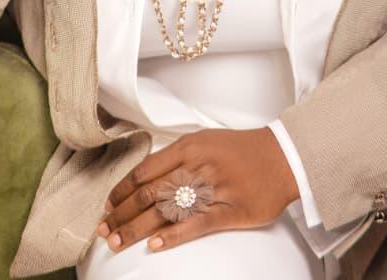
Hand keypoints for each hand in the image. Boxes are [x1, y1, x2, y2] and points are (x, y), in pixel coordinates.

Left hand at [97, 127, 299, 253]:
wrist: (281, 156)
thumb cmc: (242, 150)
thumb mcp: (205, 141)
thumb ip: (176, 156)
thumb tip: (146, 176)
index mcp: (189, 147)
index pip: (145, 171)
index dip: (122, 190)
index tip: (108, 205)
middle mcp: (196, 166)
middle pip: (149, 193)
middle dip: (122, 213)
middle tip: (104, 229)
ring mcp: (212, 189)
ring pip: (166, 210)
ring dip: (137, 228)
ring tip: (117, 242)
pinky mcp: (229, 210)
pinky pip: (196, 225)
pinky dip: (173, 236)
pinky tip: (155, 246)